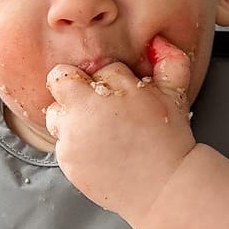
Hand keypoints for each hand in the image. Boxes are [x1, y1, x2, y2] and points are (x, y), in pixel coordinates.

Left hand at [44, 34, 195, 228]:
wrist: (164, 188)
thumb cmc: (170, 139)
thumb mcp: (175, 95)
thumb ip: (170, 61)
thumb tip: (157, 40)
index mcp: (113, 87)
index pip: (101, 68)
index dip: (113, 81)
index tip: (124, 97)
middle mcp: (86, 109)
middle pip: (59, 79)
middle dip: (73, 86)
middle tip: (95, 104)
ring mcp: (73, 136)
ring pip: (54, 113)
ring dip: (69, 117)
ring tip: (96, 130)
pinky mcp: (67, 160)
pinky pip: (60, 143)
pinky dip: (74, 145)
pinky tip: (98, 152)